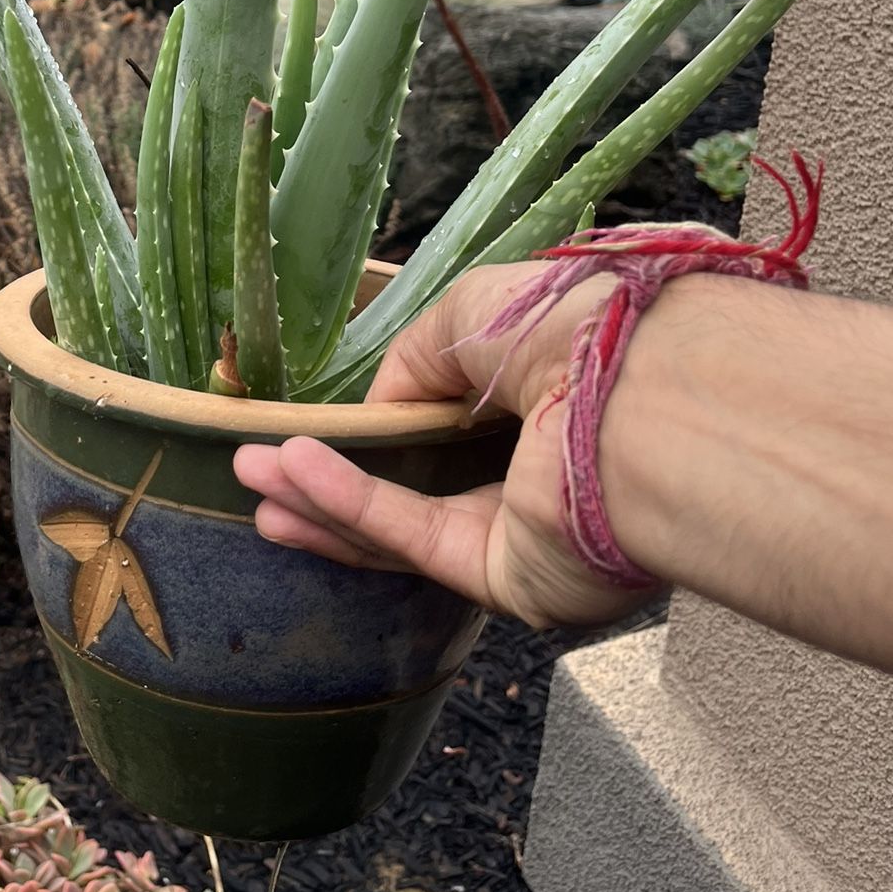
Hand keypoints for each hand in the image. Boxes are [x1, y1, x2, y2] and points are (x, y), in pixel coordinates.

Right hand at [234, 262, 657, 629]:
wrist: (643, 393)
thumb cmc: (576, 327)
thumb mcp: (472, 312)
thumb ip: (413, 361)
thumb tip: (379, 409)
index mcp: (547, 398)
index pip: (456, 419)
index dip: (384, 420)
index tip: (320, 417)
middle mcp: (539, 469)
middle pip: (418, 482)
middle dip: (334, 475)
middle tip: (261, 464)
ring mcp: (527, 530)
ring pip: (405, 520)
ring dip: (321, 498)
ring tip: (250, 479)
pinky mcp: (514, 579)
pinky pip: (415, 537)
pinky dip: (348, 507)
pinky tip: (289, 477)